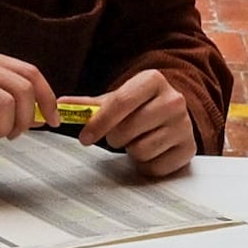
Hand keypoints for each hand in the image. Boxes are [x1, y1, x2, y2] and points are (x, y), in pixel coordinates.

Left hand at [79, 68, 199, 175]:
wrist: (172, 115)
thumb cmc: (140, 107)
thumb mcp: (116, 100)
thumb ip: (88, 105)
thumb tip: (59, 104)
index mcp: (153, 80)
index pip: (119, 103)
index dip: (98, 123)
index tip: (84, 137)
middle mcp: (174, 100)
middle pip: (127, 130)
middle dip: (116, 137)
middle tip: (120, 134)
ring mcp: (184, 125)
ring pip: (140, 150)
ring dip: (132, 150)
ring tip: (138, 140)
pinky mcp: (188, 149)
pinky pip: (154, 167)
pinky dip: (146, 165)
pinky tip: (151, 151)